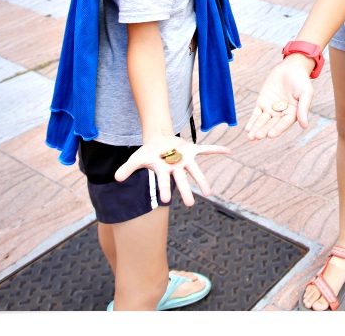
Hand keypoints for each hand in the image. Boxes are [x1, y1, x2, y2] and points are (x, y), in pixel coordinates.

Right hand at [114, 135, 229, 206]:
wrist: (158, 140)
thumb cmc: (148, 153)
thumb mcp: (136, 159)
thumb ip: (127, 169)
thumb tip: (116, 179)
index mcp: (163, 171)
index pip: (164, 182)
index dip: (165, 190)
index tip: (167, 200)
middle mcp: (176, 168)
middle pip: (182, 181)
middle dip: (186, 192)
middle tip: (191, 204)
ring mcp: (185, 160)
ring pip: (195, 171)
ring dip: (202, 181)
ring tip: (209, 193)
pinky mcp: (192, 150)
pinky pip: (206, 150)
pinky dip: (216, 150)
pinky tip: (229, 151)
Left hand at [244, 53, 315, 140]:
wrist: (291, 68)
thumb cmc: (301, 80)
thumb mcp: (306, 93)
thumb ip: (303, 109)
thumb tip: (304, 126)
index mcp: (293, 114)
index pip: (284, 124)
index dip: (278, 129)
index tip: (270, 135)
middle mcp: (281, 114)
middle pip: (272, 124)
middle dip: (264, 130)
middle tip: (257, 136)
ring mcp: (271, 109)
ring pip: (262, 121)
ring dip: (256, 128)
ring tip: (250, 136)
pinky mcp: (262, 102)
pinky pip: (256, 113)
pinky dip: (252, 121)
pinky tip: (248, 128)